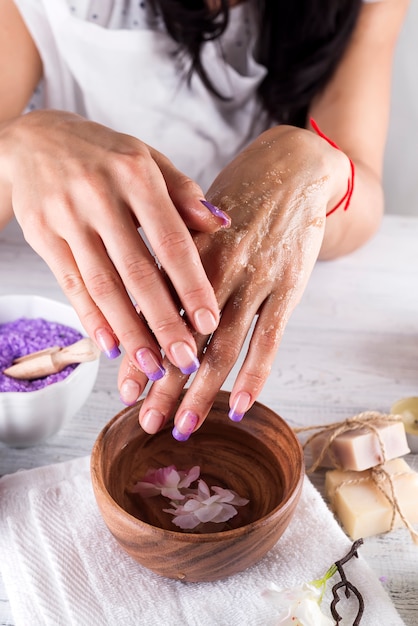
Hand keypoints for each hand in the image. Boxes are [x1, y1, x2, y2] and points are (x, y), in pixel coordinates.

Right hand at [0, 110, 230, 381]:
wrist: (34, 139)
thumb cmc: (104, 153)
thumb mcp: (147, 158)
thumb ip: (184, 193)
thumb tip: (220, 225)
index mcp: (135, 175)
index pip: (171, 240)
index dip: (191, 284)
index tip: (209, 323)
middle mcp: (99, 196)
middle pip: (136, 272)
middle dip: (163, 322)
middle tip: (184, 359)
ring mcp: (67, 217)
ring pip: (102, 286)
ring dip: (128, 331)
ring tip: (151, 365)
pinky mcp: (42, 236)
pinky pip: (70, 285)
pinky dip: (91, 319)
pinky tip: (111, 347)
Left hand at [118, 124, 350, 435]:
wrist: (294, 169)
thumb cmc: (236, 202)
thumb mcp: (196, 223)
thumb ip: (170, 265)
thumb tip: (141, 312)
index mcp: (185, 249)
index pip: (155, 311)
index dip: (139, 351)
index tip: (123, 388)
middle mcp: (218, 265)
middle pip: (184, 336)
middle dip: (163, 383)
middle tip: (144, 420)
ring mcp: (256, 277)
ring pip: (224, 345)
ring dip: (201, 391)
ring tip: (182, 426)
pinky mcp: (289, 286)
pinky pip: (270, 339)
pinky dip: (254, 375)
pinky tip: (238, 407)